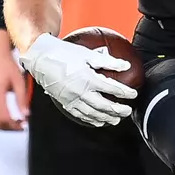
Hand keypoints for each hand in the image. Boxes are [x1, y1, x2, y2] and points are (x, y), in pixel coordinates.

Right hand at [0, 29, 28, 130]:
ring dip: (3, 126)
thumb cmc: (8, 66)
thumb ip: (22, 99)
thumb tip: (26, 116)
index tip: (25, 124)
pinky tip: (9, 116)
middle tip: (22, 126)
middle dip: (9, 128)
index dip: (15, 125)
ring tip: (16, 122)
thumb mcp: (19, 81)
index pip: (4, 118)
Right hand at [19, 32, 136, 127]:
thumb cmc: (63, 53)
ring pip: (93, 113)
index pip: (112, 89)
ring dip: (106, 118)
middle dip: (118, 110)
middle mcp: (81, 92)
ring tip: (116, 120)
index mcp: (88, 79)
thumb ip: (108, 61)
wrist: (40, 58)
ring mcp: (72, 99)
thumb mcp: (87, 54)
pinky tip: (98, 121)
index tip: (133, 94)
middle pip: (105, 106)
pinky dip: (91, 120)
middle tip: (127, 111)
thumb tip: (126, 65)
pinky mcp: (65, 103)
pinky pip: (80, 115)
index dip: (125, 93)